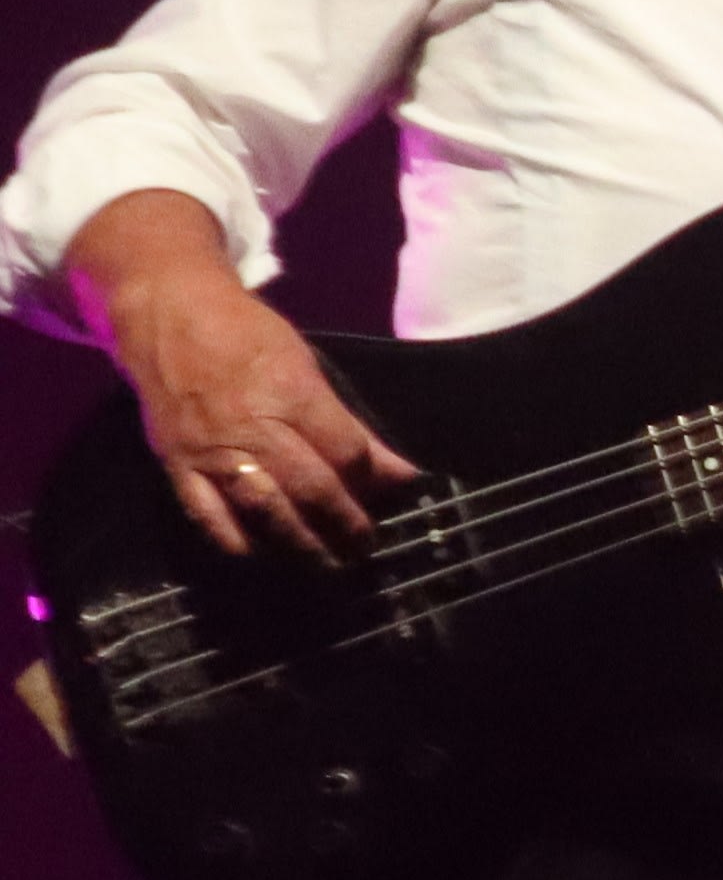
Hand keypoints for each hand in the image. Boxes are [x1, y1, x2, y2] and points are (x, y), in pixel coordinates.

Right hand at [77, 194, 413, 564]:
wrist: (166, 315)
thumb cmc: (245, 333)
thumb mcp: (304, 361)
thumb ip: (345, 418)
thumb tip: (393, 466)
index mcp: (290, 394)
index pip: (345, 451)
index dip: (376, 479)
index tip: (398, 493)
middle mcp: (252, 427)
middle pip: (310, 487)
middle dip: (346, 523)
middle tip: (366, 546)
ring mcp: (212, 449)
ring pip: (264, 509)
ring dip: (301, 543)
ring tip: (328, 564)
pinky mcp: (177, 463)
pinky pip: (207, 514)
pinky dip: (236, 540)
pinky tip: (262, 554)